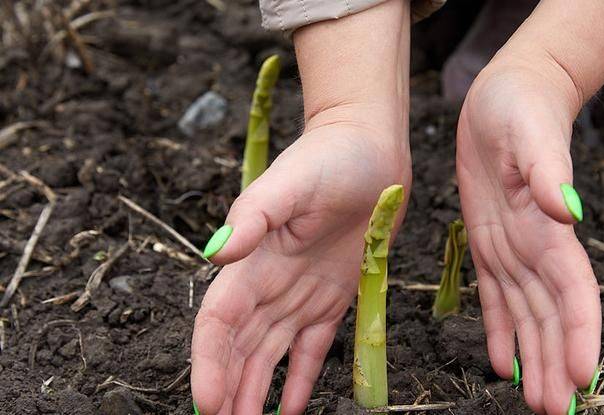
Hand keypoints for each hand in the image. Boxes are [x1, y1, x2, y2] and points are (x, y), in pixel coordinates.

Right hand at [191, 107, 410, 413]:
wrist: (368, 150)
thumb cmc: (328, 158)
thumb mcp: (289, 182)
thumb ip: (254, 216)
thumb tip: (215, 252)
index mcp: (252, 260)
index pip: (220, 321)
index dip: (209, 362)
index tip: (207, 402)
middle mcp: (270, 283)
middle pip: (240, 347)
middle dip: (228, 388)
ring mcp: (300, 293)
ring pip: (270, 355)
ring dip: (255, 393)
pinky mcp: (333, 297)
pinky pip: (311, 347)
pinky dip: (298, 380)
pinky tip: (289, 410)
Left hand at [457, 0, 603, 411]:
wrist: (504, 98)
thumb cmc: (522, 109)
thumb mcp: (532, 133)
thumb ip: (550, 173)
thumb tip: (568, 209)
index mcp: (551, 228)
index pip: (573, 291)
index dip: (579, 333)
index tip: (581, 374)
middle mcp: (536, 248)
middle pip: (551, 316)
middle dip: (555, 362)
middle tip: (554, 409)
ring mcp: (512, 250)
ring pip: (525, 315)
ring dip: (532, 357)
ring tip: (536, 399)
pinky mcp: (488, 244)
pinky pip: (494, 297)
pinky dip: (499, 330)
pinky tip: (500, 361)